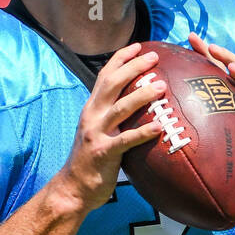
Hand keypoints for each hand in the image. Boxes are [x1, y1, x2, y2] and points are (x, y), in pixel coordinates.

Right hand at [54, 43, 165, 213]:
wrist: (73, 189)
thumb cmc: (91, 161)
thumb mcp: (98, 132)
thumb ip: (112, 117)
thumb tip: (137, 106)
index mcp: (91, 109)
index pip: (104, 76)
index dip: (120, 59)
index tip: (138, 46)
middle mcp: (92, 116)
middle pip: (112, 84)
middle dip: (133, 67)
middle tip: (154, 58)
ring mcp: (96, 133)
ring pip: (120, 108)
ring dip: (142, 95)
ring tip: (161, 87)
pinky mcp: (103, 152)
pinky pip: (127, 140)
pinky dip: (143, 132)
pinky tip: (159, 127)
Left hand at [188, 32, 234, 183]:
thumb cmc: (222, 149)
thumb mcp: (204, 129)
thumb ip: (187, 116)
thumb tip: (154, 111)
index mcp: (227, 95)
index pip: (217, 67)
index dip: (205, 51)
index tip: (190, 37)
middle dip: (225, 55)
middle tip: (211, 47)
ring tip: (233, 68)